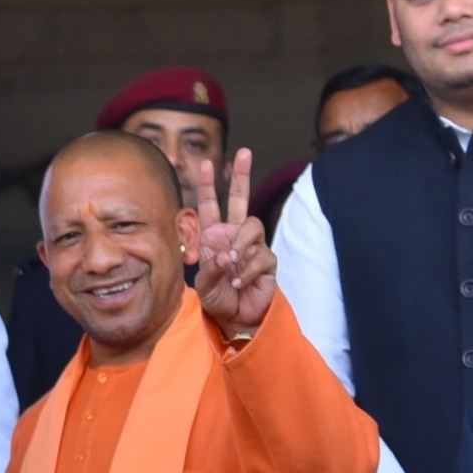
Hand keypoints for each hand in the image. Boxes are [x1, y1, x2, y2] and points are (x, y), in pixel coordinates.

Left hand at [193, 149, 276, 337]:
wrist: (236, 319)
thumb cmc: (217, 299)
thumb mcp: (204, 285)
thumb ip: (211, 268)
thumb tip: (226, 254)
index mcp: (214, 236)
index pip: (210, 205)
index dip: (207, 185)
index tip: (205, 163)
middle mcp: (233, 236)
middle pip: (240, 199)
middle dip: (241, 175)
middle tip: (243, 152)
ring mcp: (252, 247)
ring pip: (253, 226)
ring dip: (240, 243)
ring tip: (230, 263)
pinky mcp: (267, 262)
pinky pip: (260, 256)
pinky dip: (246, 270)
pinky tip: (237, 282)